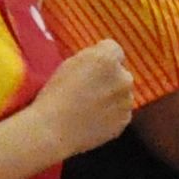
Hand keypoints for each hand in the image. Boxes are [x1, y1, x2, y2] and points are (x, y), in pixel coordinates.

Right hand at [31, 40, 135, 158]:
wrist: (52, 130)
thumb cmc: (55, 95)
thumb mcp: (70, 63)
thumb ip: (92, 57)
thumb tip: (102, 62)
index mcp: (107, 58)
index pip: (113, 49)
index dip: (100, 58)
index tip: (89, 68)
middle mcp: (123, 77)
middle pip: (120, 72)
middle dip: (109, 78)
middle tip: (88, 90)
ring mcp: (126, 100)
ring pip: (122, 93)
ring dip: (112, 96)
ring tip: (88, 107)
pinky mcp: (125, 120)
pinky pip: (121, 112)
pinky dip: (111, 114)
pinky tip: (92, 119)